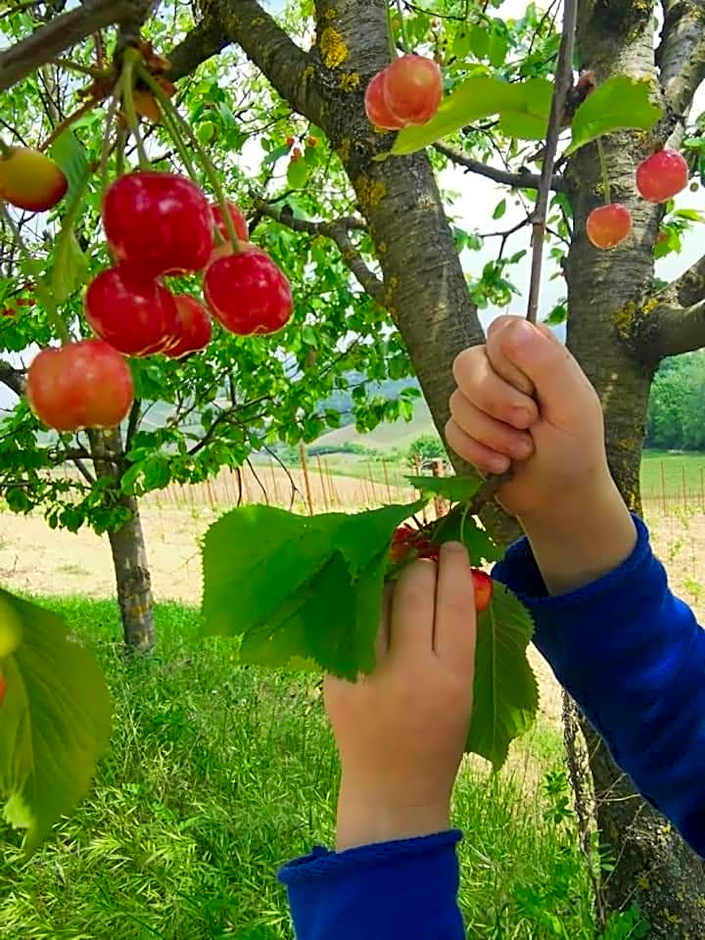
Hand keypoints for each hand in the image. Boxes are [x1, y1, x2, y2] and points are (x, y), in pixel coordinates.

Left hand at [325, 542, 475, 850]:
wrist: (392, 786)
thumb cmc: (439, 735)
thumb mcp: (465, 689)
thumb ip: (460, 636)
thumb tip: (457, 576)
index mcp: (451, 677)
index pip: (454, 599)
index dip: (454, 564)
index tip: (453, 547)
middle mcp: (407, 672)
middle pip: (413, 588)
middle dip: (422, 566)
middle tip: (425, 564)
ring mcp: (366, 674)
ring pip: (377, 597)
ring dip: (391, 580)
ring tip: (398, 582)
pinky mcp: (335, 678)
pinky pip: (351, 623)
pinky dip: (365, 608)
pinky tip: (373, 605)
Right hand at [446, 315, 635, 592]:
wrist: (558, 498)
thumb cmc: (575, 448)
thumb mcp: (573, 404)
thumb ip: (547, 362)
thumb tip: (509, 327)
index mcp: (532, 352)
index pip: (500, 331)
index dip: (509, 361)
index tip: (534, 389)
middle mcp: (501, 370)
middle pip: (467, 364)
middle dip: (495, 401)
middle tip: (528, 422)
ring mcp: (479, 400)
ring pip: (456, 401)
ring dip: (491, 434)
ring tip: (522, 452)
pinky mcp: (464, 429)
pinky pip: (451, 431)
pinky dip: (478, 452)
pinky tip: (502, 465)